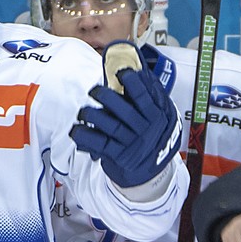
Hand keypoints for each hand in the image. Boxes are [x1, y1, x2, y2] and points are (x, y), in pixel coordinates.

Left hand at [71, 50, 180, 188]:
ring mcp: (132, 143)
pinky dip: (87, 137)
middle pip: (125, 111)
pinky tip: (77, 130)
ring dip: (94, 116)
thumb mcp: (163, 114)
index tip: (121, 72)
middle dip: (107, 98)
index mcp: (157, 115)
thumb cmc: (155, 136)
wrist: (153, 173)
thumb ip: (152, 94)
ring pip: (111, 127)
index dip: (132, 82)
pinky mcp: (118, 156)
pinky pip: (100, 145)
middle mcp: (145, 129)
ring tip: (84, 110)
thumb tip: (139, 68)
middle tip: (95, 91)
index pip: (145, 97)